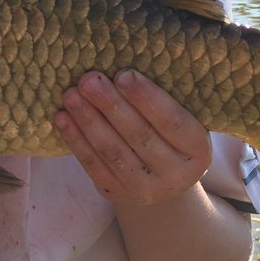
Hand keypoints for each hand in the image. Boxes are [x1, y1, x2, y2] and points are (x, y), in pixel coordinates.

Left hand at [54, 69, 211, 206]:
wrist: (162, 183)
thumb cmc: (170, 138)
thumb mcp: (181, 122)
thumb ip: (164, 101)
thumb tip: (124, 68)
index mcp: (198, 151)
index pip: (172, 122)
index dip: (147, 98)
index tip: (123, 74)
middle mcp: (176, 174)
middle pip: (139, 135)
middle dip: (110, 105)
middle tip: (89, 79)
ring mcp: (145, 189)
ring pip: (112, 151)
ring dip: (88, 120)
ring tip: (71, 94)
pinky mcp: (116, 193)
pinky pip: (93, 165)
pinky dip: (76, 140)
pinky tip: (62, 118)